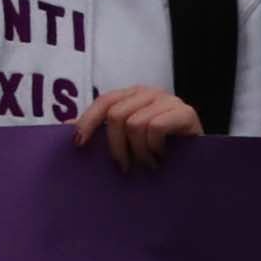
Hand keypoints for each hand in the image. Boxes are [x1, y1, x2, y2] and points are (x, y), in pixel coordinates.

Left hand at [72, 82, 203, 171]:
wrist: (198, 163)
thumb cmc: (156, 152)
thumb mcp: (125, 141)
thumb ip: (100, 132)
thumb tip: (62, 129)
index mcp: (132, 95)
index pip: (104, 101)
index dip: (88, 121)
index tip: (79, 144)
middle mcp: (149, 92)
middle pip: (117, 115)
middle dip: (117, 147)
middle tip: (125, 167)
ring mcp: (169, 100)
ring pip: (136, 123)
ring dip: (139, 152)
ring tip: (147, 164)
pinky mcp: (186, 112)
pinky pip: (156, 127)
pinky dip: (154, 148)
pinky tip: (161, 158)